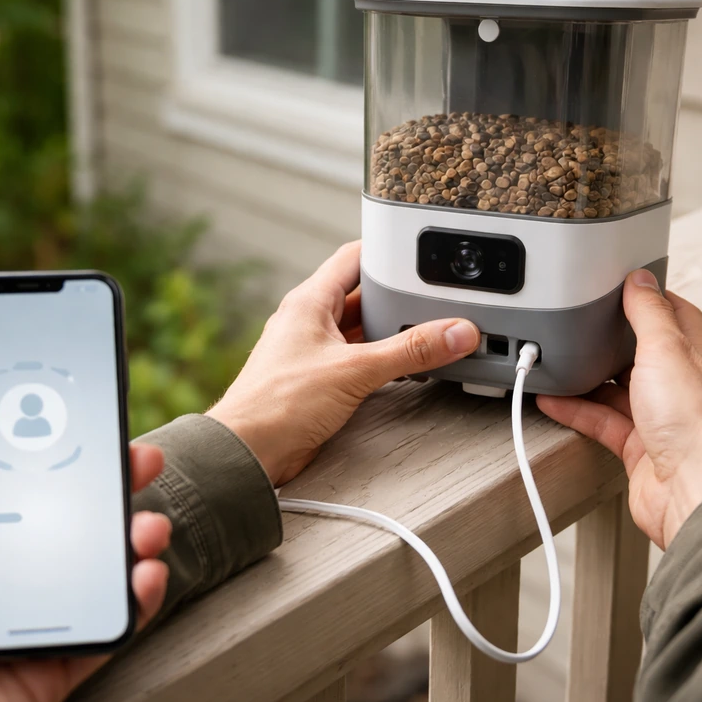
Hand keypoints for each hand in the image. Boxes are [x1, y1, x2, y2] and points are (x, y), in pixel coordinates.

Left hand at [0, 397, 171, 701]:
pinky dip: (139, 601)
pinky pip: (107, 630)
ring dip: (136, 539)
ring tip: (150, 526)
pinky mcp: (50, 668)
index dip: (61, 458)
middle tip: (143, 461)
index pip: (21, 490)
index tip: (93, 427)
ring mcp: (28, 625)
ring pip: (100, 572)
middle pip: (73, 524)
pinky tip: (147, 574)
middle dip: (114, 489)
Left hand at [208, 241, 479, 485]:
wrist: (248, 451)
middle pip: (361, 296)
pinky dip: (380, 361)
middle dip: (396, 299)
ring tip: (425, 335)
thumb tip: (454, 333)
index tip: (418, 253)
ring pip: (360, 330)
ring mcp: (311, 351)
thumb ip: (409, 351)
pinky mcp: (317, 381)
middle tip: (432, 301)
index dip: (386, 251)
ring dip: (389, 334)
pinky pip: (356, 360)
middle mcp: (308, 321)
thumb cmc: (278, 402)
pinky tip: (401, 370)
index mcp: (309, 301)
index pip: (353, 258)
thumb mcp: (356, 370)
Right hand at [537, 270, 701, 549]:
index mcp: (696, 357)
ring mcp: (661, 421)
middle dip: (612, 341)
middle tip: (582, 325)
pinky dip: (577, 411)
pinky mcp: (640, 451)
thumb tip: (641, 280)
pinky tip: (554, 402)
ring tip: (558, 363)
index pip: (676, 317)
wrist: (699, 493)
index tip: (623, 286)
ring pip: (618, 391)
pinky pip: (602, 423)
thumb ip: (650, 313)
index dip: (651, 298)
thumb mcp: (667, 350)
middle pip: (642, 355)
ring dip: (588, 379)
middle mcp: (681, 388)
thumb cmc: (700, 426)